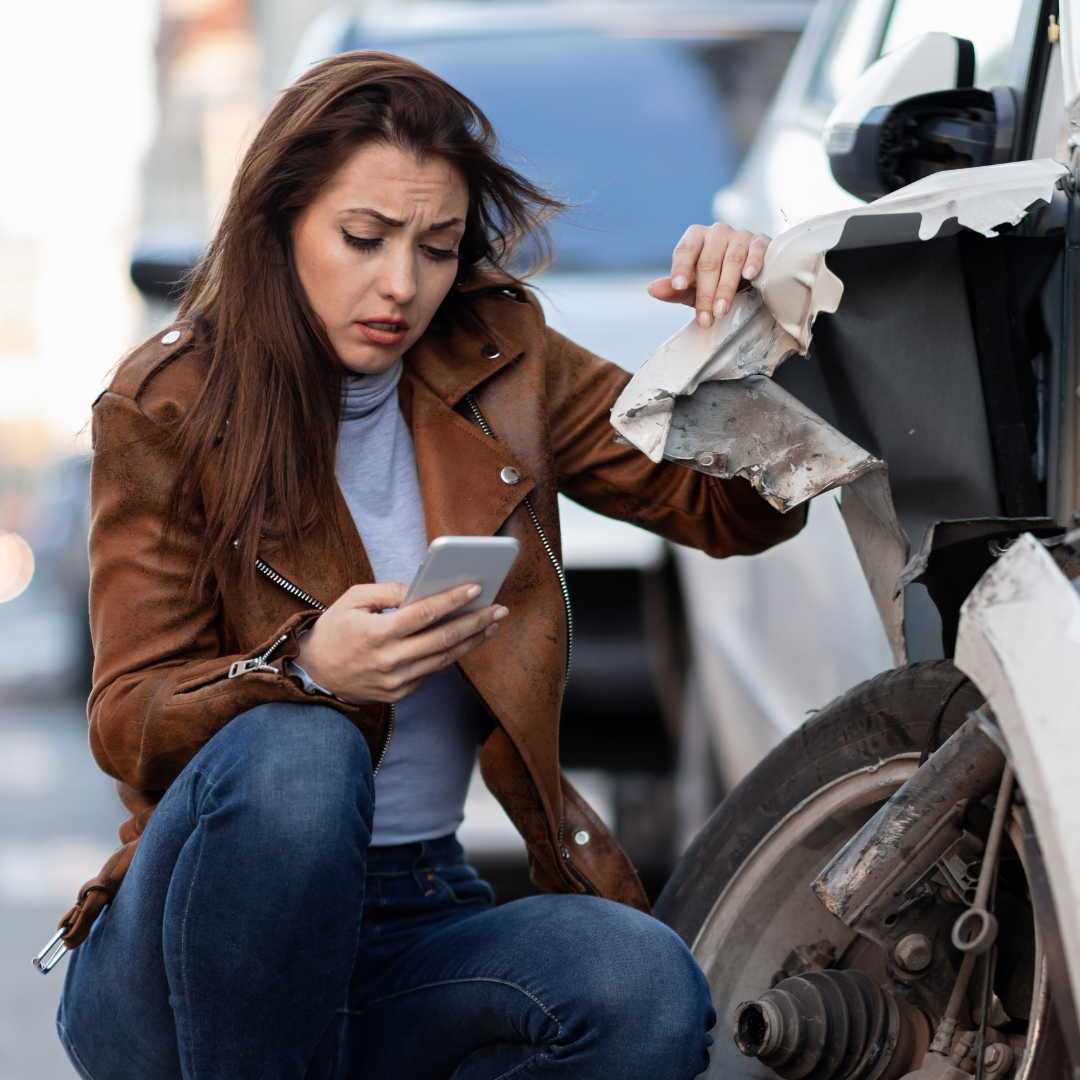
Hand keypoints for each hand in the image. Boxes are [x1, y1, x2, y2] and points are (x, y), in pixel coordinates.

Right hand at [294, 581, 506, 704]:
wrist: (315, 675)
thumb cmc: (335, 630)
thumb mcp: (352, 600)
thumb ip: (388, 591)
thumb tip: (422, 589)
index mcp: (377, 634)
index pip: (423, 614)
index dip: (452, 600)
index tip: (476, 588)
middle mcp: (390, 660)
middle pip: (443, 639)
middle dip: (475, 622)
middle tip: (500, 608)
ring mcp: (397, 681)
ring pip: (444, 659)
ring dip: (472, 640)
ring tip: (491, 623)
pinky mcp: (401, 693)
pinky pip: (432, 671)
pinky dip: (451, 654)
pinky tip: (467, 639)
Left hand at [648, 223, 770, 328]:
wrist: (747, 277)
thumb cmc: (715, 281)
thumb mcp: (692, 289)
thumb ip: (674, 291)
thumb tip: (652, 289)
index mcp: (695, 238)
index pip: (685, 250)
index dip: (681, 268)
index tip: (678, 287)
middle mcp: (716, 232)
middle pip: (708, 262)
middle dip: (706, 293)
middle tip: (705, 318)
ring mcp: (739, 235)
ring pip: (732, 259)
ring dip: (726, 287)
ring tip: (721, 310)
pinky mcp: (760, 241)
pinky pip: (757, 249)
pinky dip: (753, 262)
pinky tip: (749, 276)